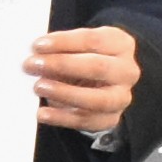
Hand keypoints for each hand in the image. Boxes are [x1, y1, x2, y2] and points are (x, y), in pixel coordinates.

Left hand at [27, 24, 141, 137]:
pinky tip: (43, 113)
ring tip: (38, 87)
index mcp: (121, 44)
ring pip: (97, 99)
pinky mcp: (110, 119)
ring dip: (64, 93)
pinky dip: (62, 118)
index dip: (64, 42)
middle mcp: (127, 71)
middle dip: (62, 65)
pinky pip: (87, 121)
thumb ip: (60, 49)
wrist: (98, 83)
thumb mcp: (76, 47)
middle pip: (98, 67)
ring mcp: (121, 97)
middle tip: (34, 65)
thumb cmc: (83, 59)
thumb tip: (36, 56)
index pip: (93, 40)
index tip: (38, 45)